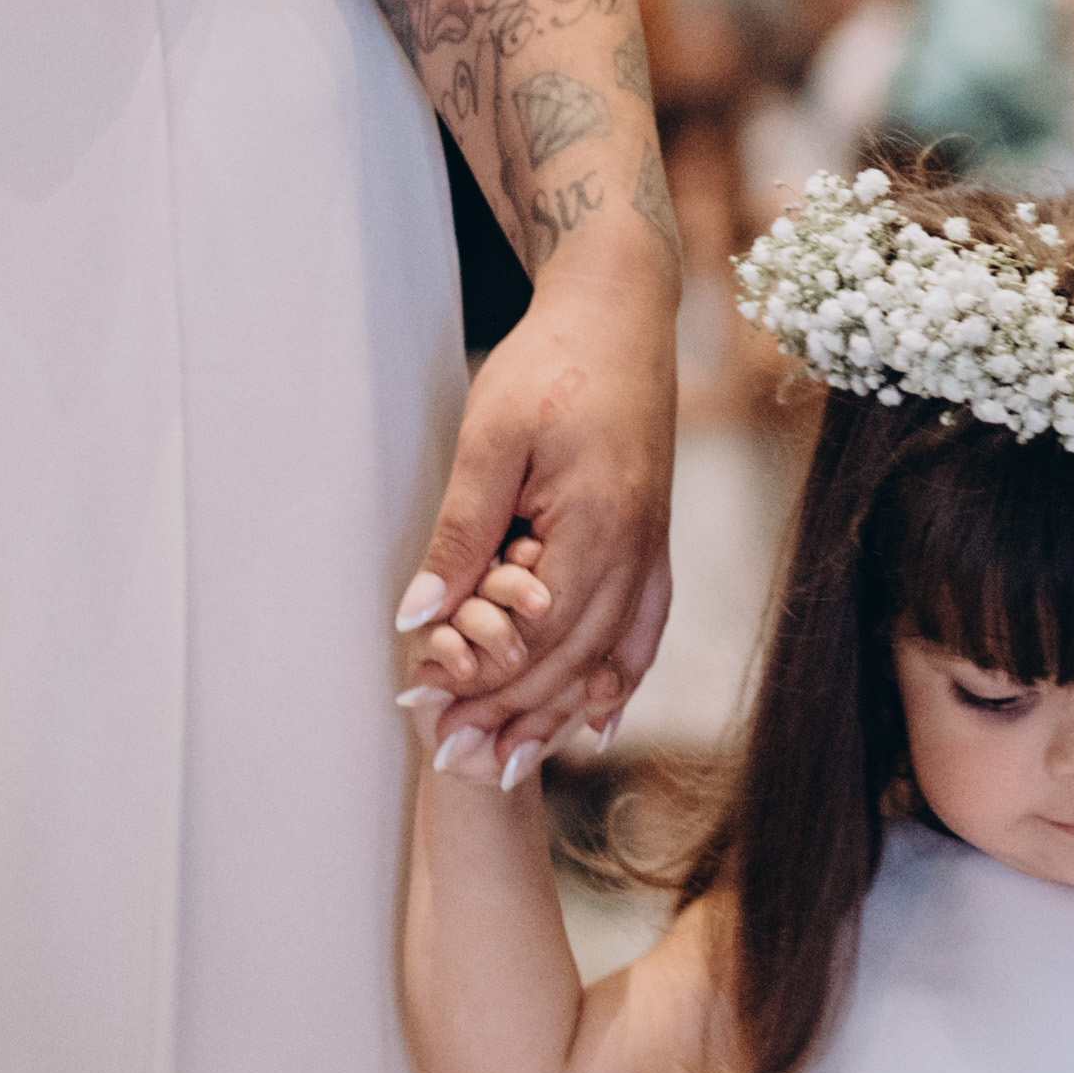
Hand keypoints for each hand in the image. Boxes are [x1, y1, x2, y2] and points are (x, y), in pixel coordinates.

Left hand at [398, 247, 676, 778]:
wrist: (618, 310)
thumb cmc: (551, 362)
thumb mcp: (490, 439)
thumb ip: (459, 533)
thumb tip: (419, 617)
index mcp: (598, 524)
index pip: (537, 634)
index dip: (480, 679)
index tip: (422, 704)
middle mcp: (638, 547)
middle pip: (573, 660)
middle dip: (510, 714)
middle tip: (450, 756)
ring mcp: (654, 545)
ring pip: (609, 656)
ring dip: (557, 714)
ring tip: (508, 762)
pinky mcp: (654, 536)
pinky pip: (645, 628)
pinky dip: (620, 679)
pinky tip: (598, 718)